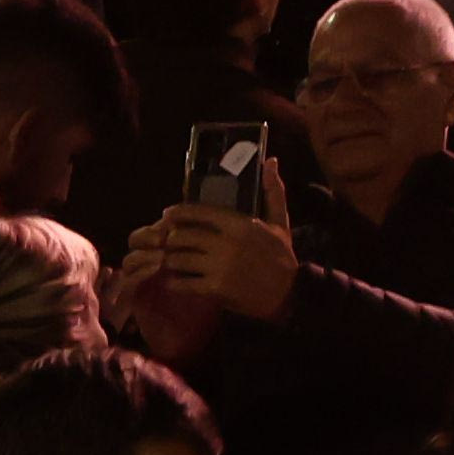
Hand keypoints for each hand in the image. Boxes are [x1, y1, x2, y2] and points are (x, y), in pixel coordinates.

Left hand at [125, 199, 300, 332]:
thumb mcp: (280, 222)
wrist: (286, 294)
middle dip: (170, 237)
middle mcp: (226, 243)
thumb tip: (271, 160)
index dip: (178, 212)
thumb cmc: (281, 256)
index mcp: (240, 224)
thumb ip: (273, 191)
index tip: (168, 214)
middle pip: (182, 236)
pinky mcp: (213, 289)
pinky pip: (182, 282)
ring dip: (170, 259)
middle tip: (167, 239)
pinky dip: (174, 281)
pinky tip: (176, 279)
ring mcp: (218, 267)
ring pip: (178, 259)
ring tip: (170, 259)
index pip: (199, 212)